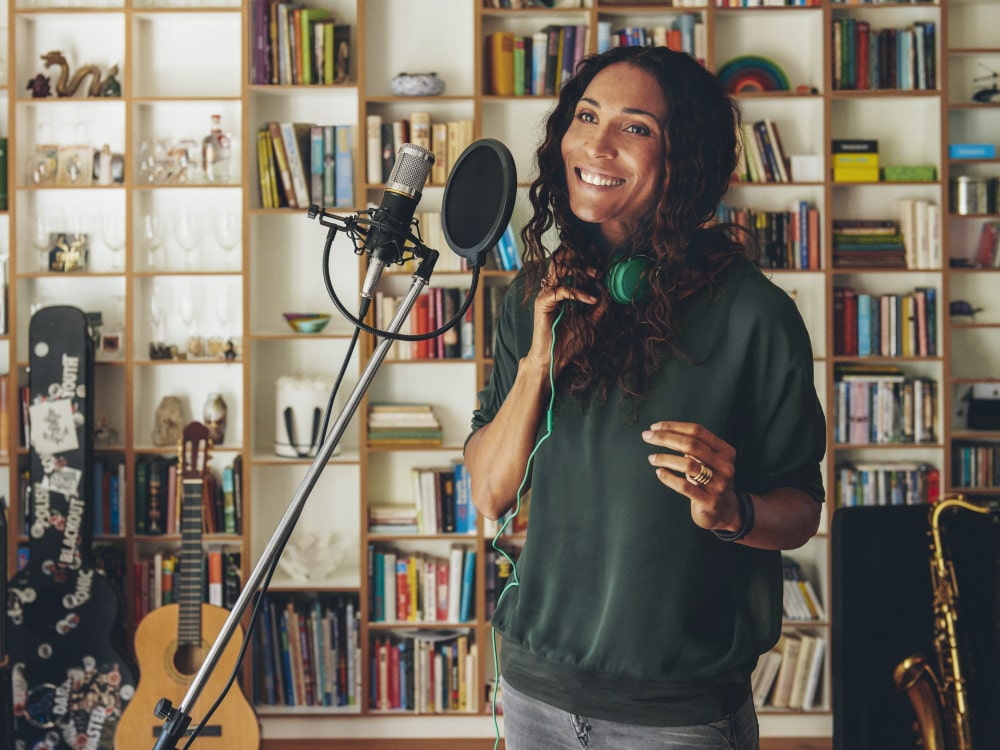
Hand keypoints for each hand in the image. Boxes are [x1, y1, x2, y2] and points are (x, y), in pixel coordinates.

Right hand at [526, 259, 600, 376]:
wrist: (555, 359)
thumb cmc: (569, 343)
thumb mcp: (591, 323)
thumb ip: (599, 309)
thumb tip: (610, 295)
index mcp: (561, 292)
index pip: (571, 268)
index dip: (586, 266)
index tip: (602, 273)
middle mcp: (552, 290)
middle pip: (563, 264)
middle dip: (582, 263)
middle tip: (598, 271)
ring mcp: (546, 295)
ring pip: (559, 271)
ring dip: (579, 270)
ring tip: (595, 275)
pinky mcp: (542, 303)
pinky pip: (561, 290)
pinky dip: (578, 293)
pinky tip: (591, 299)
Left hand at [641, 421, 742, 533]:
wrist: (724, 510)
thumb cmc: (709, 480)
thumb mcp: (706, 460)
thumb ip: (690, 447)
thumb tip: (660, 432)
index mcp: (725, 451)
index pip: (697, 431)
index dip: (674, 427)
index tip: (654, 427)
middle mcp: (724, 465)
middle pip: (691, 444)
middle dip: (666, 438)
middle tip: (647, 436)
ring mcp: (718, 484)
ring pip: (688, 464)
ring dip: (665, 458)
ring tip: (652, 458)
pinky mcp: (708, 501)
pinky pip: (684, 486)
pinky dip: (669, 478)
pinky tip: (659, 473)